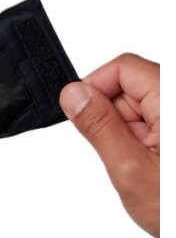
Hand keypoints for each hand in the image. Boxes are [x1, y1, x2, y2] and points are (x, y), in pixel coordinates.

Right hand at [59, 53, 159, 237]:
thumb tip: (73, 94)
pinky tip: (150, 169)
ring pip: (137, 108)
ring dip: (126, 136)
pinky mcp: (175, 133)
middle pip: (128, 86)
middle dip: (111, 120)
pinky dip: (139, 145)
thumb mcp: (130, 169)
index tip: (81, 118)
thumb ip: (99, 127)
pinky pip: (150, 125)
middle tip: (122, 156)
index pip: (122, 68)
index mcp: (173, 101)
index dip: (94, 87)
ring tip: (141, 168)